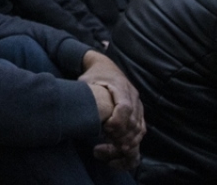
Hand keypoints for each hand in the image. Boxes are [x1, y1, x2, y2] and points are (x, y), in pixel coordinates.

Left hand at [79, 50, 144, 169]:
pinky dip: (131, 143)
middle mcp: (133, 97)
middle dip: (120, 137)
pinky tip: (118, 149)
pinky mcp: (138, 114)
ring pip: (138, 130)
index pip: (126, 107)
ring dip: (125, 143)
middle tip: (103, 147)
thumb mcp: (86, 81)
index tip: (106, 130)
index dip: (118, 122)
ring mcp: (138, 106)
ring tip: (107, 150)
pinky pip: (140, 131)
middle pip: (134, 123)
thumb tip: (76, 110)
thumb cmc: (93, 76)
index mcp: (121, 87)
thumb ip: (84, 95)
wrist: (105, 67)